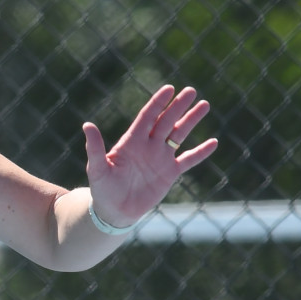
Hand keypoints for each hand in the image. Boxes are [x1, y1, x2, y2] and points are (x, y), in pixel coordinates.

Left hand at [82, 85, 218, 228]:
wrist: (114, 211)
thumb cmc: (102, 189)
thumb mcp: (97, 168)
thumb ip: (95, 148)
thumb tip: (87, 125)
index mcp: (132, 141)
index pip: (147, 117)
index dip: (158, 103)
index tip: (169, 89)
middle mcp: (148, 145)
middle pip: (166, 121)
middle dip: (178, 106)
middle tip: (191, 91)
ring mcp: (161, 158)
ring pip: (179, 134)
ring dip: (191, 120)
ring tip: (204, 105)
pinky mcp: (170, 173)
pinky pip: (188, 160)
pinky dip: (200, 152)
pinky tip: (213, 142)